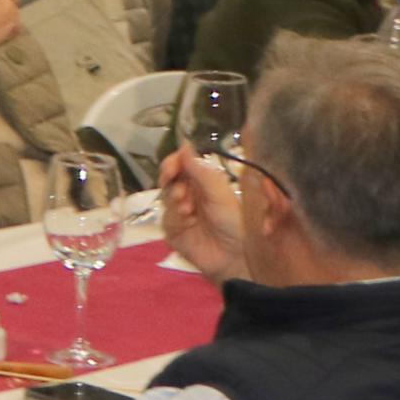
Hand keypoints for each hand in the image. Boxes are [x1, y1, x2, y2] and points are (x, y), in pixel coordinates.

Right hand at [154, 145, 247, 282]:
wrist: (236, 256)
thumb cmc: (234, 221)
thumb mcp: (220, 193)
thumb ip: (200, 170)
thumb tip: (184, 144)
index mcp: (202, 182)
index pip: (179, 164)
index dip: (173, 162)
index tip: (172, 166)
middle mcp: (188, 194)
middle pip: (167, 178)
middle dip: (170, 180)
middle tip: (181, 189)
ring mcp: (179, 212)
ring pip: (164, 197)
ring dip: (175, 199)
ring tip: (189, 208)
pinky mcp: (173, 231)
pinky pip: (166, 218)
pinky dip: (175, 217)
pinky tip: (188, 220)